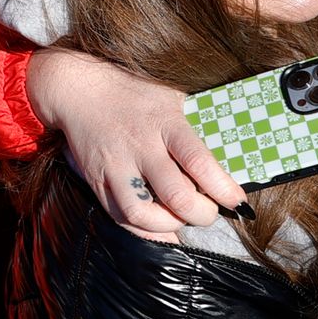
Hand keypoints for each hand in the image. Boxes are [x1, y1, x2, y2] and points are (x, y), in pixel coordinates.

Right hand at [27, 48, 246, 239]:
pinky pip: (119, 216)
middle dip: (202, 214)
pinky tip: (159, 228)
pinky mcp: (97, 179)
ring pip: (143, 213)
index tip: (237, 201)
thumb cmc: (134, 94)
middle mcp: (140, 146)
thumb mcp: (172, 98)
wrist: (80, 88)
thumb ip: (196, 126)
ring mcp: (116, 165)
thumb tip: (228, 157)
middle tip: (209, 211)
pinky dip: (143, 230)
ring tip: (180, 219)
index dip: (223, 189)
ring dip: (170, 226)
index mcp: (165, 123)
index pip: (200, 162)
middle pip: (176, 196)